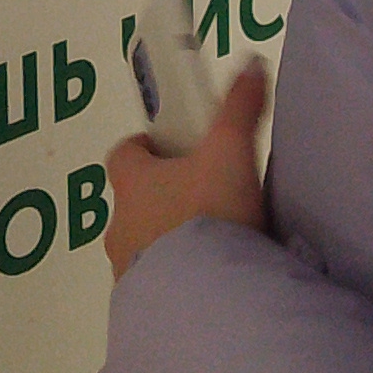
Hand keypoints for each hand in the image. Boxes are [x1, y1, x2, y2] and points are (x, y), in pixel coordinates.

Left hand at [105, 61, 269, 277]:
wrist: (203, 297)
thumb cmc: (209, 213)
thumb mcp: (232, 152)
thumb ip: (240, 109)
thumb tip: (253, 64)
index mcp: (132, 183)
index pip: (123, 155)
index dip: (145, 149)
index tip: (172, 150)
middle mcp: (119, 225)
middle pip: (134, 203)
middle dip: (162, 200)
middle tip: (204, 200)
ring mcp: (126, 270)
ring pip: (143, 248)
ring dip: (168, 245)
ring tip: (211, 250)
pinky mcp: (141, 308)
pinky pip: (155, 288)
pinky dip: (174, 283)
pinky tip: (208, 287)